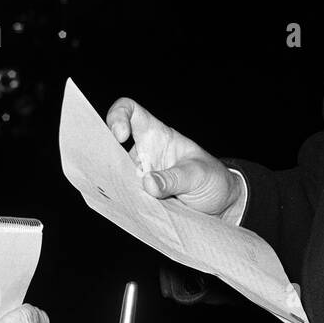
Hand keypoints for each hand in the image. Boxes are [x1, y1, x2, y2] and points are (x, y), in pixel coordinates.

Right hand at [106, 96, 241, 217]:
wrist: (221, 204)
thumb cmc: (212, 178)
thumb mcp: (198, 175)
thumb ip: (174, 178)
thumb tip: (147, 183)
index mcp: (158, 136)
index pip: (130, 112)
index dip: (118, 116)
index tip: (120, 135)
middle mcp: (144, 154)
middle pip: (111, 145)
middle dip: (102, 156)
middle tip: (106, 172)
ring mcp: (140, 176)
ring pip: (115, 175)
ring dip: (114, 184)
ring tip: (124, 197)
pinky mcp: (140, 197)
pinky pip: (124, 197)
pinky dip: (123, 202)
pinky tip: (126, 210)